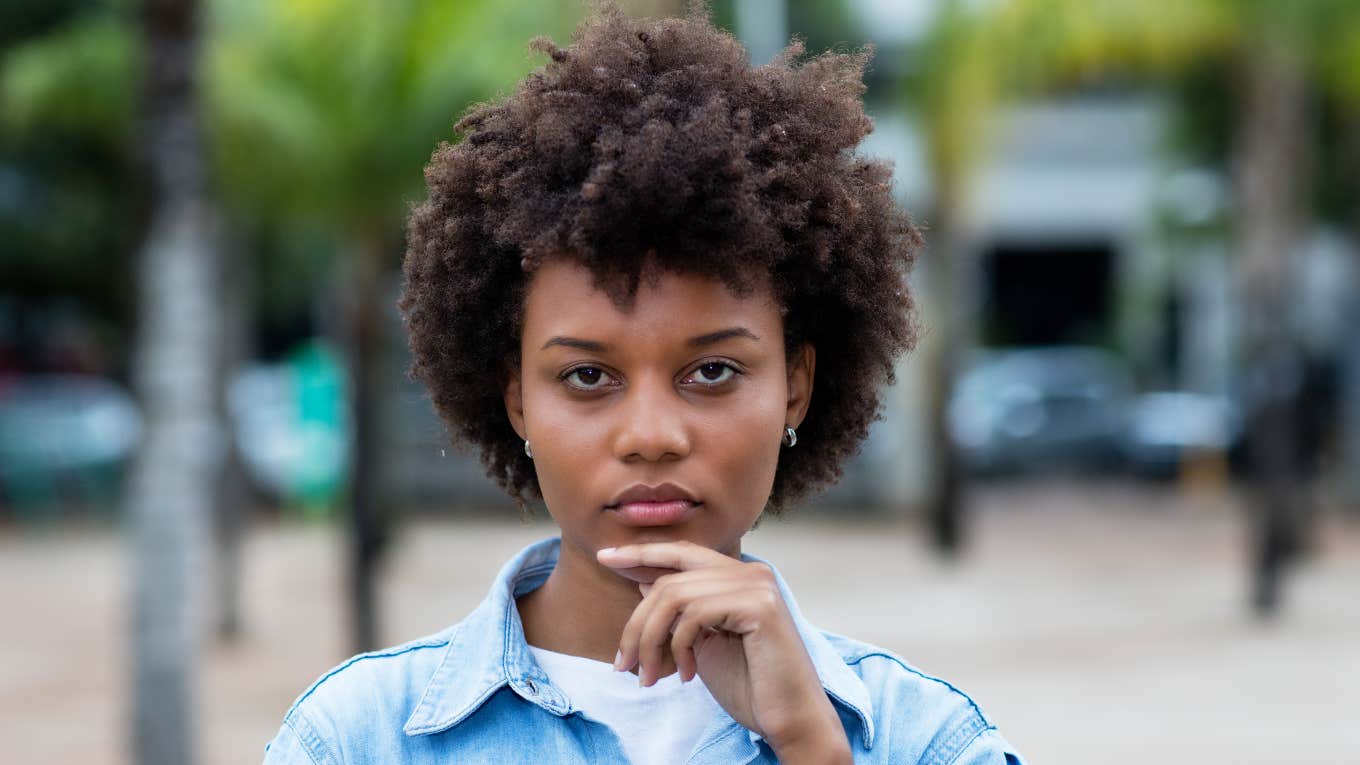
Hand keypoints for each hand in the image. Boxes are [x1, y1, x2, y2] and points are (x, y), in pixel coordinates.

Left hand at [596, 541, 849, 759]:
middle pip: (668, 578)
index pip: (680, 553)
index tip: (605, 557)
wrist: (789, 719)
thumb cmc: (749, 686)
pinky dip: (678, 647)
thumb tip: (642, 582)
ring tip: (649, 677)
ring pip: (673, 596)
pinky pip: (693, 614)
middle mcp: (751, 571)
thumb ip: (678, 611)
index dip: (640, 552)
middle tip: (624, 666)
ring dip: (650, 642)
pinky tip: (686, 675)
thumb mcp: (701, 643)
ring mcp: (757, 585)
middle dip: (636, 623)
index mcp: (739, 576)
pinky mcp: (760, 605)